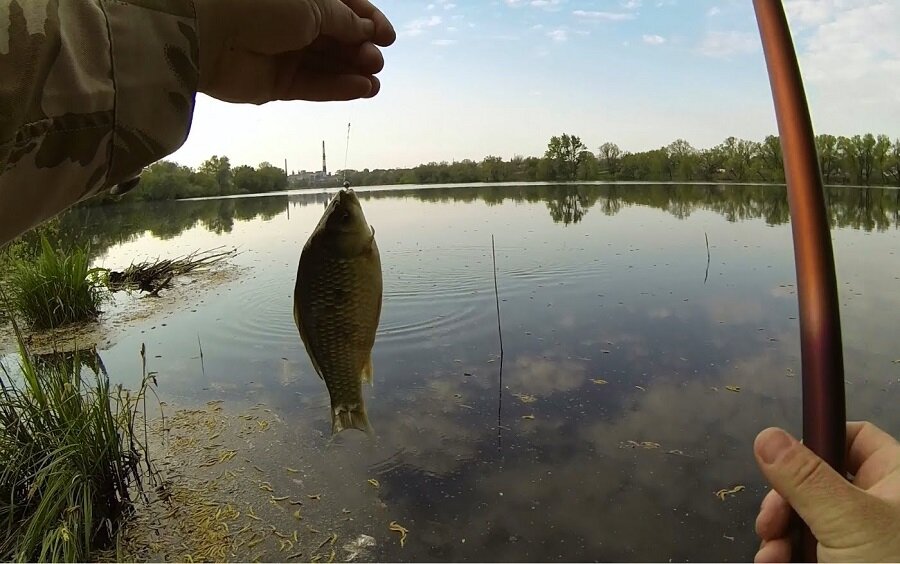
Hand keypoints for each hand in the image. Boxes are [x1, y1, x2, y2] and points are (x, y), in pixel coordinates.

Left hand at [194, 0, 395, 103]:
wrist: (210, 32)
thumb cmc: (260, 3)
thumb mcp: (315, 4)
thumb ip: (345, 20)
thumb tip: (367, 31)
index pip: (344, 7)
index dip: (368, 21)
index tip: (387, 37)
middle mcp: (291, 22)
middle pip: (336, 38)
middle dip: (361, 49)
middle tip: (375, 60)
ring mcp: (283, 53)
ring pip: (327, 65)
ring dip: (354, 72)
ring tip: (374, 81)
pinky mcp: (275, 84)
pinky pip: (313, 86)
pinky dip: (338, 89)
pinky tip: (361, 89)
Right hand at [753, 421, 899, 562]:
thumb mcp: (845, 521)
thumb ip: (804, 477)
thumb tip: (767, 436)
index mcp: (894, 481)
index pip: (855, 438)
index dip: (818, 442)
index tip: (784, 463)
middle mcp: (878, 507)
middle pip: (817, 480)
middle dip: (785, 500)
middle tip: (770, 521)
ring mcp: (860, 540)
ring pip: (805, 518)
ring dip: (779, 532)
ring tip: (772, 554)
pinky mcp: (842, 563)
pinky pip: (805, 548)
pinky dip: (784, 554)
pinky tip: (773, 563)